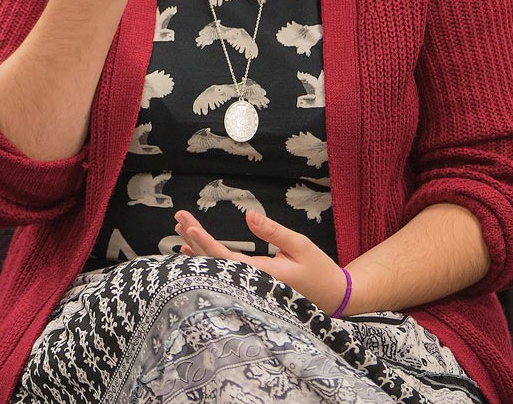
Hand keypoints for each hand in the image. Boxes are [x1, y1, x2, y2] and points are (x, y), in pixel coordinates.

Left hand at [174, 209, 350, 312]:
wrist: (334, 297)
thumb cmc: (319, 270)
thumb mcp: (301, 245)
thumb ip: (273, 231)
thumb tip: (248, 215)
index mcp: (263, 275)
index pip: (226, 258)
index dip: (205, 242)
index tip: (188, 226)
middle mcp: (251, 284)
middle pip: (215, 262)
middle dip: (195, 239)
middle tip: (178, 217)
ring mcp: (249, 288)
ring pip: (217, 268)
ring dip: (198, 248)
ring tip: (179, 229)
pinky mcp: (251, 286)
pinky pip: (224, 273)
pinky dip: (208, 258)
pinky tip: (192, 250)